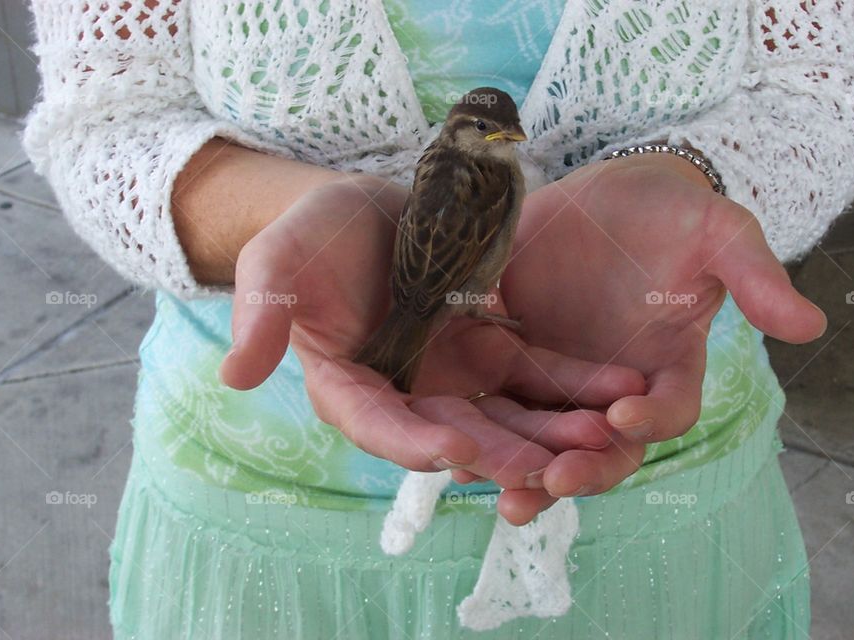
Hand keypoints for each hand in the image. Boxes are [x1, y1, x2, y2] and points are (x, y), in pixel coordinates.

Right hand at [218, 175, 644, 521]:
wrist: (371, 208)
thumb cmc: (316, 231)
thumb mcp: (281, 258)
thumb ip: (264, 310)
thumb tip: (234, 374)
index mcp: (349, 385)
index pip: (377, 422)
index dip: (411, 439)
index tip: (451, 448)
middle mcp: (405, 393)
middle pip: (453, 433)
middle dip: (501, 452)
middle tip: (548, 468)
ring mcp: (453, 376)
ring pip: (505, 415)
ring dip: (552, 430)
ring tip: (602, 435)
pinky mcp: (493, 350)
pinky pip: (537, 374)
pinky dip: (573, 385)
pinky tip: (619, 389)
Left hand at [497, 153, 826, 504]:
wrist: (609, 193)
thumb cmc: (670, 210)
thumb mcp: (716, 230)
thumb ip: (753, 275)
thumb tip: (811, 324)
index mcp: (667, 364)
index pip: (668, 407)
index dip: (653, 419)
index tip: (625, 418)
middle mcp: (614, 386)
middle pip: (603, 445)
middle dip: (582, 467)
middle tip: (552, 484)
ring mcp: (563, 376)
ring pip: (547, 437)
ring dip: (527, 470)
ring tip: (500, 493)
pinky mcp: (513, 357)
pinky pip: (498, 401)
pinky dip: (482, 428)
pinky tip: (455, 449)